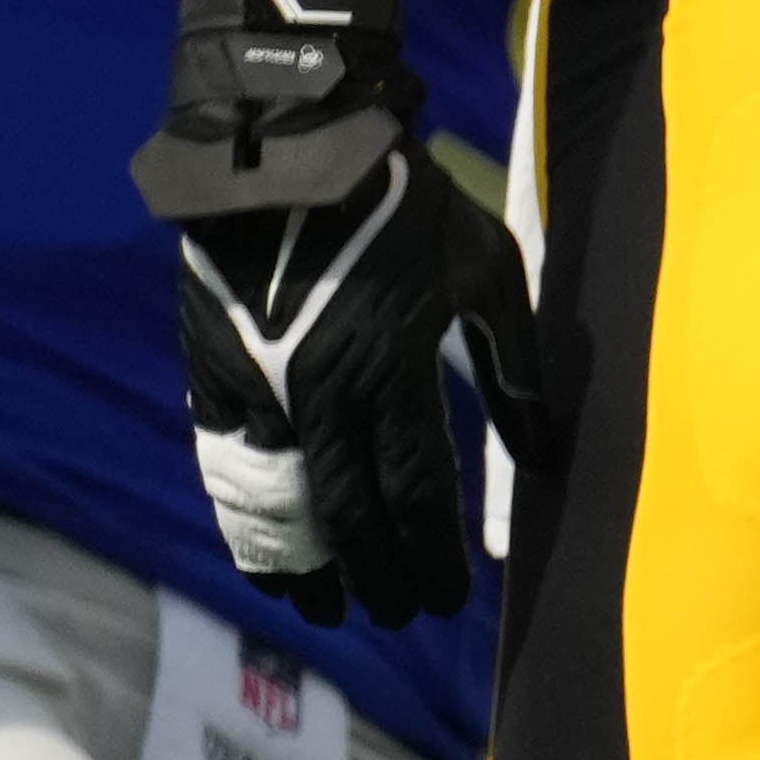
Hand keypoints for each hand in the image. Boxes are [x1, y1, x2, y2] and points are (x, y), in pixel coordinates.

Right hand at [129, 0, 543, 623]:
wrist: (285, 142)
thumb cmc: (401, 197)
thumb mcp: (484, 266)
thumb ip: (514, 363)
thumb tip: (545, 452)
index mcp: (392, 363)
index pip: (415, 491)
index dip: (430, 556)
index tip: (448, 601)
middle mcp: (322, 389)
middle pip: (351, 514)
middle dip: (378, 576)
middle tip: (400, 617)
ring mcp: (259, 385)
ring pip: (284, 503)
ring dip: (309, 566)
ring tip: (331, 609)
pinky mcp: (214, 373)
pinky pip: (232, 470)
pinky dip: (249, 522)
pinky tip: (268, 557)